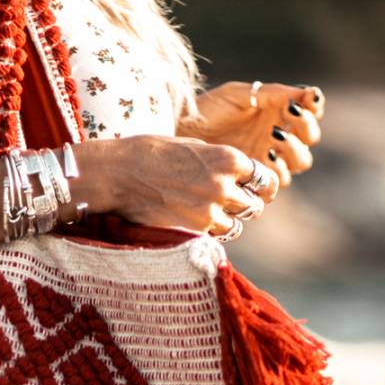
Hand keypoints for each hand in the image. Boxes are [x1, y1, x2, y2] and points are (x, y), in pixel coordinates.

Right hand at [90, 133, 279, 239]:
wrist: (118, 172)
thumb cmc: (151, 153)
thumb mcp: (194, 147)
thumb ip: (220, 162)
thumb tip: (239, 177)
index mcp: (229, 158)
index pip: (265, 179)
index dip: (262, 187)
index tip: (256, 191)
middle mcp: (225, 185)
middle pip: (254, 206)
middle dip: (244, 206)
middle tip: (231, 206)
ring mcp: (210, 210)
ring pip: (236, 227)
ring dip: (226, 223)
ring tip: (207, 214)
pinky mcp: (193, 230)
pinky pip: (212, 237)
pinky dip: (207, 233)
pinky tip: (191, 221)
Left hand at [177, 81, 324, 186]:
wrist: (180, 134)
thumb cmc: (207, 111)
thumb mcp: (238, 95)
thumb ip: (273, 93)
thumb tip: (310, 93)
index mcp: (278, 114)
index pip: (310, 113)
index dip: (313, 108)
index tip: (304, 100)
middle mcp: (277, 138)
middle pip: (309, 140)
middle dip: (305, 128)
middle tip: (289, 117)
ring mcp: (267, 160)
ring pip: (299, 162)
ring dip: (294, 149)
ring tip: (273, 137)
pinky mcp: (254, 180)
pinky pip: (278, 181)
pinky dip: (277, 170)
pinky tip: (265, 156)